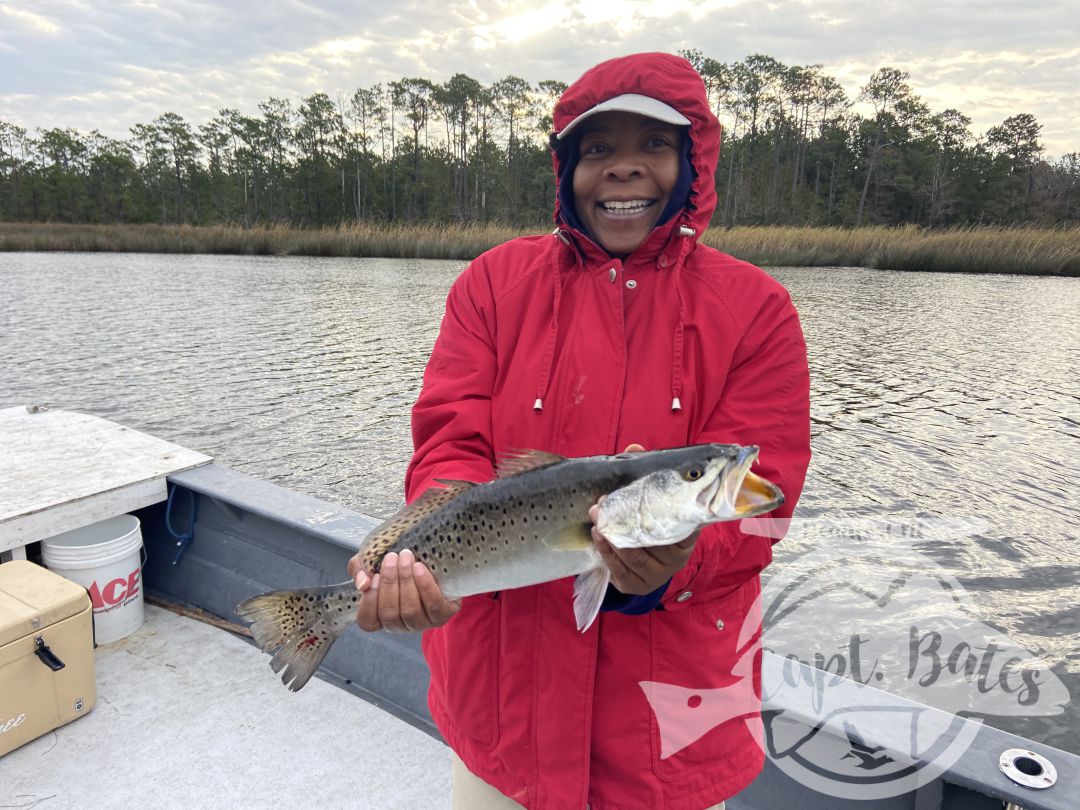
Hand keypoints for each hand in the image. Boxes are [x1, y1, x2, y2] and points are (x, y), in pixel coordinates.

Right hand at [348, 549, 460, 631]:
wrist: (434, 558)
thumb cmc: (399, 564)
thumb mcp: (373, 562)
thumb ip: (359, 569)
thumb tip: (363, 583)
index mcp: (381, 616)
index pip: (368, 622)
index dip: (369, 602)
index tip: (374, 577)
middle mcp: (400, 624)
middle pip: (390, 614)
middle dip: (390, 583)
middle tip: (392, 557)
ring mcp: (422, 623)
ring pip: (410, 611)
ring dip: (406, 582)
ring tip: (406, 558)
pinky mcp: (443, 615)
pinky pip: (434, 606)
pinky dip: (425, 586)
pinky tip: (420, 569)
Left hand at [590, 443, 696, 594]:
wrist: (637, 566)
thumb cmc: (646, 526)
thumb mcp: (650, 504)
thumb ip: (644, 477)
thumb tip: (634, 446)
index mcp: (686, 536)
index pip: (685, 523)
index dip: (664, 508)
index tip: (644, 493)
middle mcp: (676, 558)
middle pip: (653, 538)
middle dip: (627, 519)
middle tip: (605, 502)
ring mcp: (657, 575)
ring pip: (635, 555)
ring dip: (612, 535)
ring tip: (597, 518)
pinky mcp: (636, 585)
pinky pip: (621, 570)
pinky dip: (607, 552)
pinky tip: (598, 536)